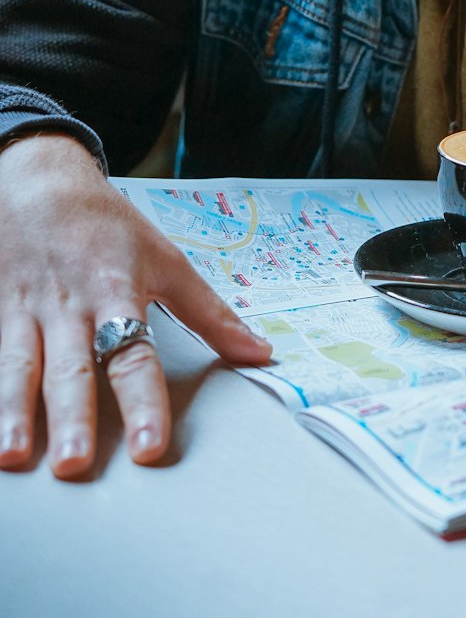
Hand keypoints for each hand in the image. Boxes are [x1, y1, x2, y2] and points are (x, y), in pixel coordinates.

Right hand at [0, 134, 271, 476]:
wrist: (39, 181)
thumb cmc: (107, 226)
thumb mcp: (165, 260)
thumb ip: (209, 314)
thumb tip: (259, 353)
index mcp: (117, 293)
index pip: (134, 354)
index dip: (144, 402)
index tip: (149, 448)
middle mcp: (69, 307)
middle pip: (71, 366)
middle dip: (73, 416)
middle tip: (75, 465)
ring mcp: (23, 311)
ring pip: (17, 365)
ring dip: (13, 412)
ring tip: (13, 457)